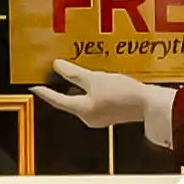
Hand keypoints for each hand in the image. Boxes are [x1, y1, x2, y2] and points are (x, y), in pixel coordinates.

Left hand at [32, 55, 183, 133]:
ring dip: (78, 88)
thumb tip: (57, 66)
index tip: (34, 87)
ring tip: (75, 74)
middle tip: (54, 75)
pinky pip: (94, 101)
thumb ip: (74, 73)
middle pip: (69, 101)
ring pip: (82, 101)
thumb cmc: (123, 94)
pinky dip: (91, 91)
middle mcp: (88, 117)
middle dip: (63, 88)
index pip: (57, 100)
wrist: (149, 105)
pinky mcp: (110, 114)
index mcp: (82, 110)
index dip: (44, 92)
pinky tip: (96, 81)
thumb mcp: (95, 79)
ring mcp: (99, 117)